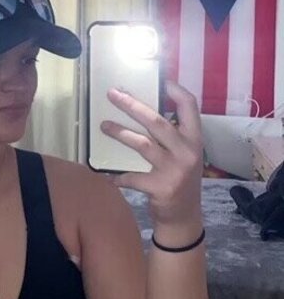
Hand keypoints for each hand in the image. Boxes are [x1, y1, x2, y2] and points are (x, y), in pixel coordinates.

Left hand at [100, 81, 203, 233]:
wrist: (184, 218)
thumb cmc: (180, 178)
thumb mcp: (185, 154)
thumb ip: (172, 135)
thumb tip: (142, 108)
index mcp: (195, 139)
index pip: (190, 107)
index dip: (176, 91)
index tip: (161, 79)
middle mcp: (188, 151)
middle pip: (157, 121)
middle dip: (132, 105)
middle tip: (113, 94)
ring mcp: (175, 170)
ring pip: (142, 144)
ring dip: (120, 133)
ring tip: (104, 125)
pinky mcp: (161, 187)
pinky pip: (133, 177)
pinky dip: (118, 176)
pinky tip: (107, 175)